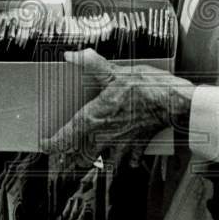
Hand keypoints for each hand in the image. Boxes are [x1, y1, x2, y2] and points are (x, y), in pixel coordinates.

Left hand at [40, 49, 193, 169]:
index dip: (52, 145)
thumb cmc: (145, 88)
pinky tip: (125, 159)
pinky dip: (125, 161)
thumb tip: (72, 56)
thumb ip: (91, 64)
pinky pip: (129, 160)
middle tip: (64, 156)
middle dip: (71, 159)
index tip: (45, 145)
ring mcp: (122, 144)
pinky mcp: (139, 145)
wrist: (174, 104)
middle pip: (81, 157)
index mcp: (94, 118)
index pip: (66, 138)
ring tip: (89, 160)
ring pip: (102, 164)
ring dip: (95, 162)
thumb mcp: (116, 71)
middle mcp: (105, 136)